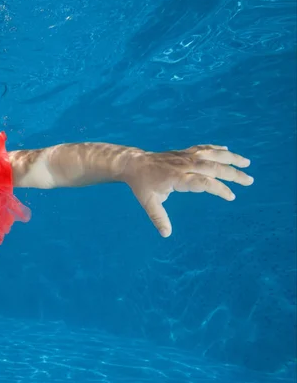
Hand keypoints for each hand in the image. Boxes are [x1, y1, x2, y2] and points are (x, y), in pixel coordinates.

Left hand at [122, 144, 253, 237]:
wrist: (134, 164)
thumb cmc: (142, 185)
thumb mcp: (148, 203)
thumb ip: (159, 218)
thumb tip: (166, 234)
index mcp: (177, 178)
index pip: (203, 182)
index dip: (219, 189)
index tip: (231, 196)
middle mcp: (184, 165)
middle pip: (213, 167)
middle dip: (233, 174)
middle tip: (249, 181)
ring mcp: (185, 156)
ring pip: (212, 154)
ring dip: (230, 158)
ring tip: (247, 163)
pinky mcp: (184, 152)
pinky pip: (203, 148)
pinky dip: (216, 149)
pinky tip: (228, 151)